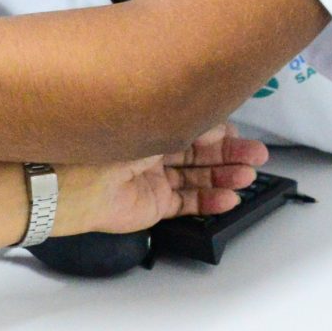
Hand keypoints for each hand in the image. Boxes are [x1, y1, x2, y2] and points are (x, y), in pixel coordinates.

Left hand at [55, 126, 268, 233]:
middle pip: (200, 154)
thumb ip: (186, 127)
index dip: (217, 132)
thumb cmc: (104, 150)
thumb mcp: (151, 128)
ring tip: (247, 178)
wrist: (76, 188)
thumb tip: (215, 125)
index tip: (239, 133)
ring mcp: (153, 179)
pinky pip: (187, 203)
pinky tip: (228, 199)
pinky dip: (210, 202)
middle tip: (256, 157)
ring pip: (197, 179)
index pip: (191, 128)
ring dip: (224, 178)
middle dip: (230, 155)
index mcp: (147, 126)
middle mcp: (150, 152)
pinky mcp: (153, 205)